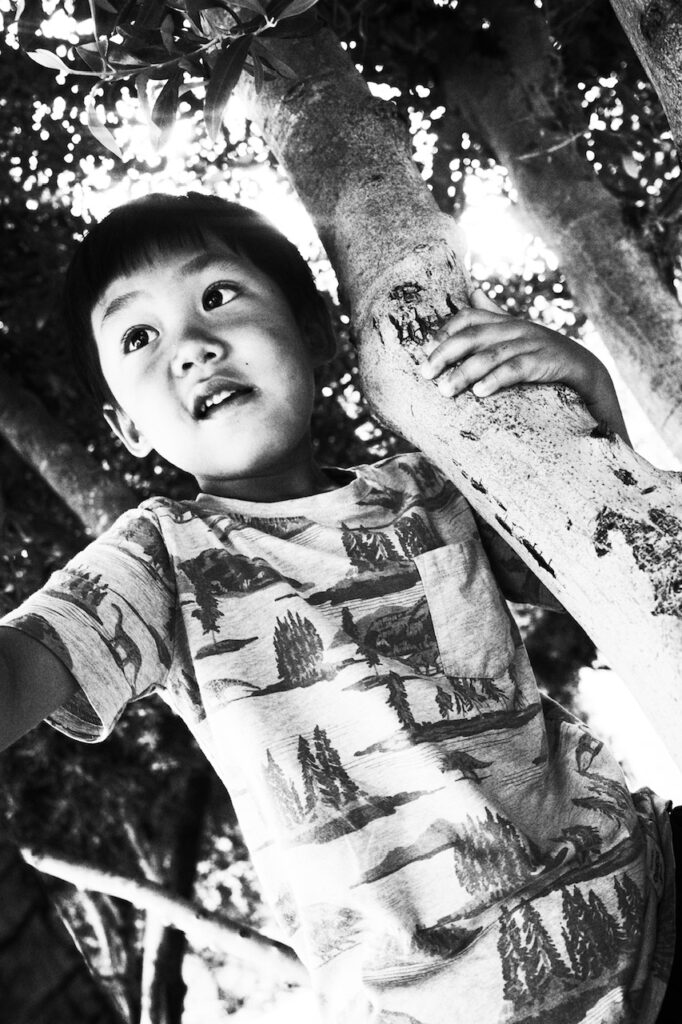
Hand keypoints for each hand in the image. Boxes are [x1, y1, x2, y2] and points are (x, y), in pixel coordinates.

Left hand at [420, 287, 630, 443]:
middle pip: (473, 336)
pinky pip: (517, 369)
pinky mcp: (548, 362)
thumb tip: (472, 291)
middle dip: (445, 354)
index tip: (424, 351)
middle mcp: (516, 328)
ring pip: (491, 355)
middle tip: (424, 373)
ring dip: (464, 373)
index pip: (469, 317)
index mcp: (505, 322)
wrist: (586, 371)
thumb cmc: (542, 356)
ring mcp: (532, 344)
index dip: (444, 330)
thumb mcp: (516, 336)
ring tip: (444, 390)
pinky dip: (497, 380)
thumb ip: (493, 317)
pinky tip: (480, 392)